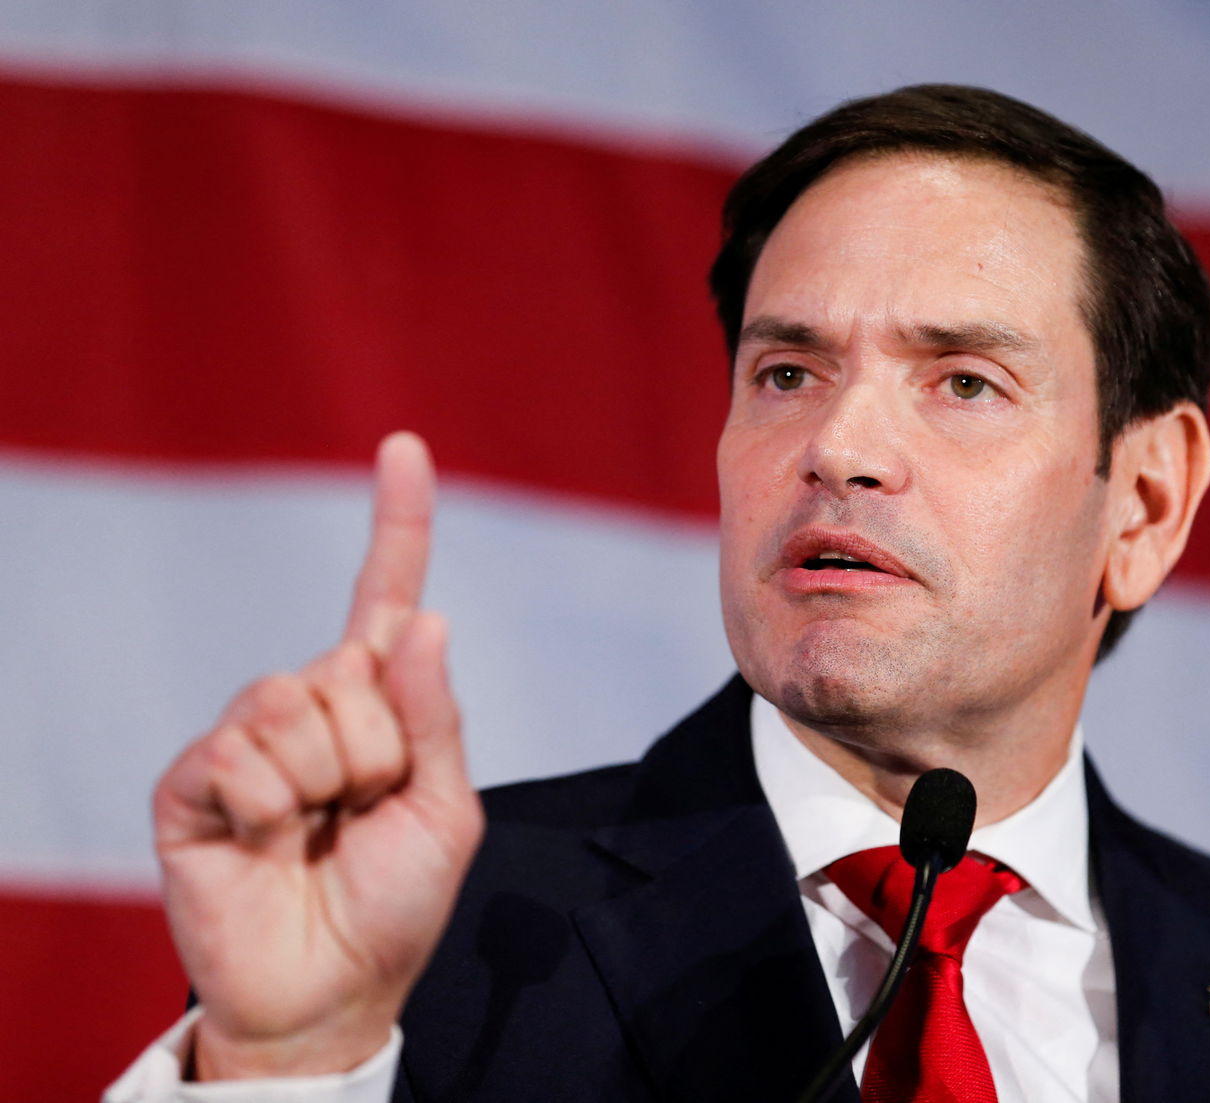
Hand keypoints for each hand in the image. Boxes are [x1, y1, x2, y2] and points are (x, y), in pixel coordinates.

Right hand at [152, 432, 484, 1078]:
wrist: (330, 989)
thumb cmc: (395, 902)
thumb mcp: (445, 811)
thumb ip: (432, 718)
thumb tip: (425, 621)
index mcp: (378, 704)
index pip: (384, 596)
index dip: (398, 522)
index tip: (404, 445)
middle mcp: (311, 704)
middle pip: (349, 665)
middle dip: (378, 750)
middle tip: (364, 811)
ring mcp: (248, 738)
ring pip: (294, 701)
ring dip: (325, 779)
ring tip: (315, 829)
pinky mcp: (193, 780)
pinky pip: (238, 754)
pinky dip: (264, 807)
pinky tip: (264, 842)